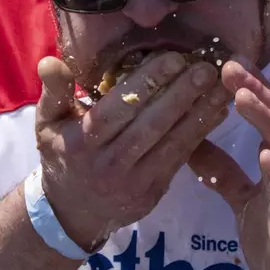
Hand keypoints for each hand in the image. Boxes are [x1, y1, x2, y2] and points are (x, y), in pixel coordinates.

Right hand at [35, 53, 231, 251]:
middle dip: (182, 95)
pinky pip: (181, 159)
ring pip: (172, 143)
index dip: (147, 83)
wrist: (73, 211)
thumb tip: (50, 61)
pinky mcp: (154, 191)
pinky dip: (201, 134)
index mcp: (82, 142)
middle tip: (208, 67)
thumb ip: (53, 92)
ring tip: (222, 86)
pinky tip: (218, 111)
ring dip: (200, 113)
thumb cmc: (63, 156)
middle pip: (151, 125)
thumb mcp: (47, 124)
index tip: (174, 58)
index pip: (117, 109)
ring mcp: (134, 181)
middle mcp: (109, 163)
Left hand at [188, 56, 269, 269]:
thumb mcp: (241, 197)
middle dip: (256, 90)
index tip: (227, 62)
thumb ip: (222, 170)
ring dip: (267, 119)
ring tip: (241, 97)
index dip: (251, 86)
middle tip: (229, 66)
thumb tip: (191, 143)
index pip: (266, 113)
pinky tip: (267, 155)